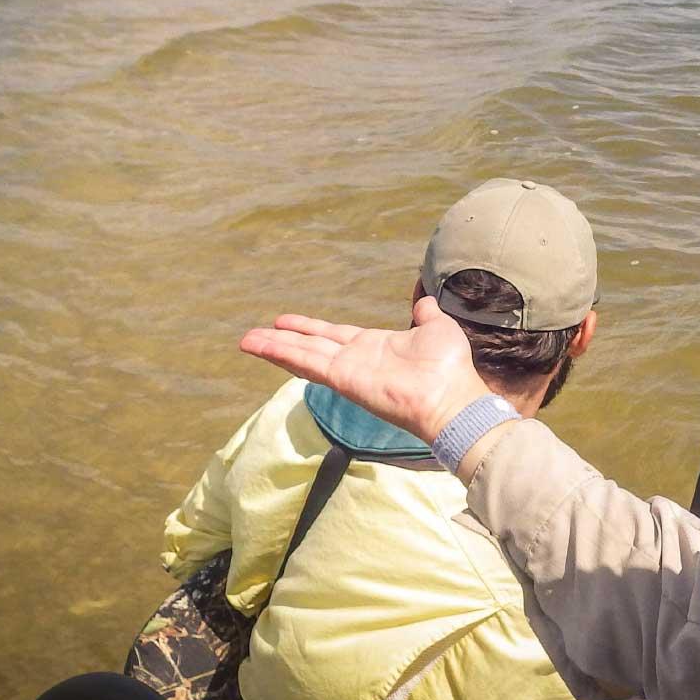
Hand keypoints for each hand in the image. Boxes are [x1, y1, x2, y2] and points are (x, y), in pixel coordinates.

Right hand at [240, 297, 489, 443]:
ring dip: (274, 348)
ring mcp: (347, 371)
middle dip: (283, 340)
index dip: (309, 329)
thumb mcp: (437, 328)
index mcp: (374, 347)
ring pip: (302, 355)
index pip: (333, 336)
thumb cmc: (449, 367)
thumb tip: (424, 302)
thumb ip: (424, 314)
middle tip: (254, 334)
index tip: (285, 321)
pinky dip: (284, 355)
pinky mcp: (343, 379)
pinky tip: (264, 346)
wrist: (452, 398)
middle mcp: (355, 359)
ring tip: (247, 340)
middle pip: (310, 346)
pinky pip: (308, 364)